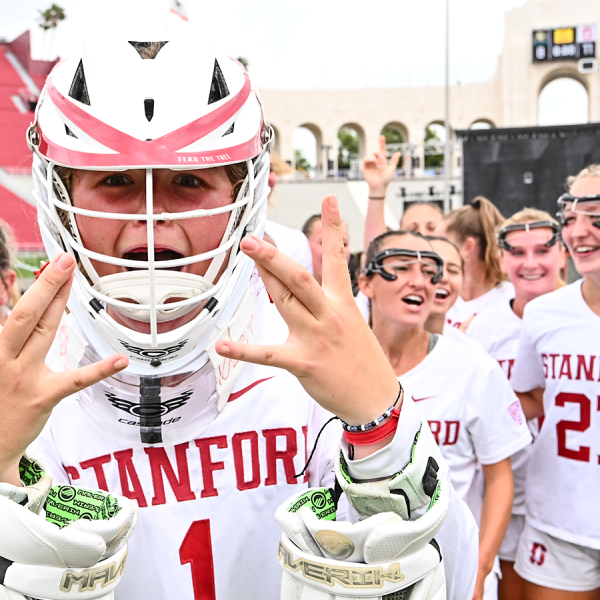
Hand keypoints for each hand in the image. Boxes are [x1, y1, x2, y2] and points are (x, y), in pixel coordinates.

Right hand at [0, 229, 126, 484]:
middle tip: (61, 257)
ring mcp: (22, 376)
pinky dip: (99, 370)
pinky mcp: (42, 396)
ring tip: (74, 276)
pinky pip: (75, 380)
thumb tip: (13, 306)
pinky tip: (120, 359)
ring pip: (46, 332)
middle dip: (44, 283)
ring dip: (62, 302)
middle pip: (24, 311)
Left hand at [217, 197, 399, 425]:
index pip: (336, 259)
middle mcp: (330, 315)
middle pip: (300, 278)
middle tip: (254, 235)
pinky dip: (244, 351)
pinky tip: (222, 345)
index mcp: (343, 304)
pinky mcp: (305, 363)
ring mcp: (317, 338)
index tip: (329, 199)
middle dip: (277, 255)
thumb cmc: (361, 362)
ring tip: (247, 254)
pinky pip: (269, 355)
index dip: (333, 228)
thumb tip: (304, 289)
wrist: (376, 399)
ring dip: (265, 276)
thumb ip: (327, 305)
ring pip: (287, 301)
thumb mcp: (353, 325)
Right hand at [361, 135, 400, 194]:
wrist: (379, 186)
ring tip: (377, 163)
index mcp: (382, 160)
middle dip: (378, 152)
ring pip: (370, 156)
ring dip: (374, 157)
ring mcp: (370, 164)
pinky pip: (365, 160)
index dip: (382, 143)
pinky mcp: (365, 167)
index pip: (382, 150)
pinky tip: (373, 162)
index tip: (382, 136)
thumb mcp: (391, 169)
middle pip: (376, 152)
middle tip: (381, 157)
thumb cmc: (386, 179)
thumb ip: (394, 161)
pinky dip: (369, 159)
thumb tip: (398, 152)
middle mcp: (376, 161)